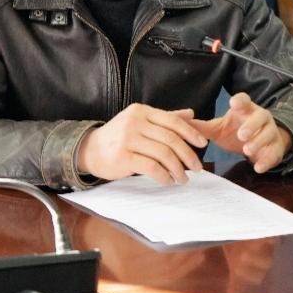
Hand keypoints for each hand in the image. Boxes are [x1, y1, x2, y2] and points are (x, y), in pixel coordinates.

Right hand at [76, 104, 207, 184]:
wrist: (90, 149)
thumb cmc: (119, 137)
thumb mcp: (140, 122)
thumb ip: (165, 118)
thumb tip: (190, 114)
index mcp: (142, 111)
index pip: (172, 121)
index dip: (190, 133)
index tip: (202, 144)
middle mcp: (135, 122)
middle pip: (171, 139)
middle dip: (188, 155)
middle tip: (197, 167)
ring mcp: (128, 139)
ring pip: (163, 154)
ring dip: (178, 169)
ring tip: (183, 178)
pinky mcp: (123, 157)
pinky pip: (151, 167)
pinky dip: (164, 176)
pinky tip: (168, 181)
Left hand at [189, 92, 292, 172]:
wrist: (260, 143)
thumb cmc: (236, 131)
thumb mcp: (219, 128)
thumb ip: (202, 127)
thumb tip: (179, 123)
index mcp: (245, 109)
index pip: (244, 100)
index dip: (240, 101)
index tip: (233, 104)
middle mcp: (260, 118)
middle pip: (260, 117)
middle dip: (251, 125)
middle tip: (241, 135)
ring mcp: (270, 132)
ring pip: (269, 134)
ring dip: (258, 142)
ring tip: (247, 151)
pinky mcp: (276, 147)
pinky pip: (274, 153)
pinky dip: (267, 160)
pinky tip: (258, 167)